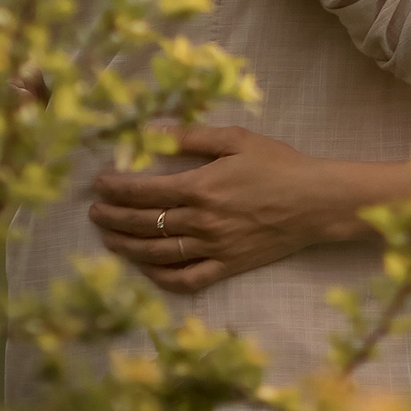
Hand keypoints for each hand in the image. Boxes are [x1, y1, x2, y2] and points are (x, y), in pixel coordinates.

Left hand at [87, 124, 350, 291]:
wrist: (316, 201)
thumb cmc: (279, 164)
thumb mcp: (237, 139)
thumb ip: (193, 136)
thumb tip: (154, 131)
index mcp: (201, 187)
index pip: (145, 191)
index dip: (116, 188)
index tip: (98, 184)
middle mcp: (201, 221)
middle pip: (144, 223)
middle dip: (113, 217)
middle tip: (94, 212)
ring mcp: (213, 248)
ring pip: (158, 253)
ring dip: (127, 247)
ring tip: (108, 238)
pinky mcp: (228, 267)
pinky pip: (187, 279)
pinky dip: (162, 278)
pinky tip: (146, 270)